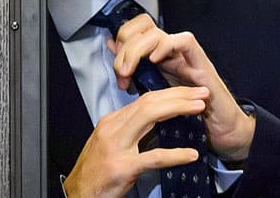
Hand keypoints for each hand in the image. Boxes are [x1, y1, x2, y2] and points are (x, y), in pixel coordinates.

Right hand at [63, 86, 209, 197]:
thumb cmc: (96, 170)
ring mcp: (117, 146)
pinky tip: (190, 155)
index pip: (144, 99)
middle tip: (201, 93)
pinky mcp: (122, 168)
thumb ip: (130, 130)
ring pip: (149, 117)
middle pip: (149, 102)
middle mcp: (113, 127)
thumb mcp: (111, 143)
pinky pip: (152, 158)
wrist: (77, 193)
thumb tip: (157, 120)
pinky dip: (173, 155)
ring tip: (199, 108)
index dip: (170, 94)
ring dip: (177, 109)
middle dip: (177, 95)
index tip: (190, 92)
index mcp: (112, 120)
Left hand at [107, 13, 255, 161]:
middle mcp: (170, 49)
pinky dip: (166, 47)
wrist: (219, 129)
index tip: (116, 65)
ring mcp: (185, 54)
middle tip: (122, 72)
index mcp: (157, 52)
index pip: (136, 28)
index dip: (122, 39)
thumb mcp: (150, 87)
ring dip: (138, 50)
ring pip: (156, 33)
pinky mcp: (201, 62)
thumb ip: (133, 66)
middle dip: (126, 47)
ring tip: (131, 71)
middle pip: (142, 27)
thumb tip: (111, 45)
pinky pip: (184, 40)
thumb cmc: (187, 110)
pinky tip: (155, 61)